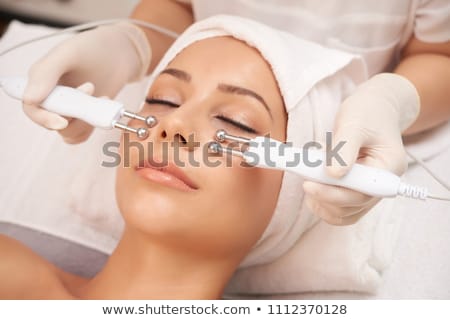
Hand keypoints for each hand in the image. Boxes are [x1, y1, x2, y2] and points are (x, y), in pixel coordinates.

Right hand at [22, 22, 150, 141]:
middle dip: (74, 112)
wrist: (122, 52)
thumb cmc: (94, 47)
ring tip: (100, 95)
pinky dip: (95, 124)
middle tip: (90, 86)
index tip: (64, 121)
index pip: (32, 108)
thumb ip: (46, 73)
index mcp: (39, 81)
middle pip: (52, 122)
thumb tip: (29, 99)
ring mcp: (69, 109)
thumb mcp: (68, 54)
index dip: (45, 119)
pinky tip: (104, 104)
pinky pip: (83, 133)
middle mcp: (51, 97)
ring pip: (68, 132)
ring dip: (86, 119)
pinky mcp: (85, 116)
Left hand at [304, 73, 419, 224]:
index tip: (308, 185)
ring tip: (308, 177)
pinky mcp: (356, 191)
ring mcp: (369, 191)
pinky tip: (312, 186)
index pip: (361, 193)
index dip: (333, 193)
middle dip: (324, 195)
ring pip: (343, 213)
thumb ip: (344, 149)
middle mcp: (382, 184)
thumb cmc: (367, 113)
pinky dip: (322, 203)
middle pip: (351, 206)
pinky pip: (340, 210)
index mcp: (389, 167)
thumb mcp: (354, 123)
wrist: (374, 109)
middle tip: (304, 176)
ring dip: (321, 201)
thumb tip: (332, 175)